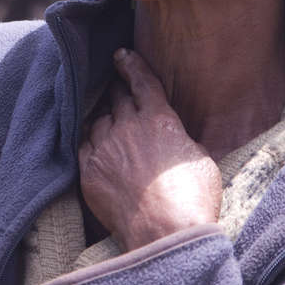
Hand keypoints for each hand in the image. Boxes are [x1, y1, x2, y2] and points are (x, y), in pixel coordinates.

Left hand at [78, 48, 221, 251]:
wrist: (164, 230)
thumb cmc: (192, 197)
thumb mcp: (200, 159)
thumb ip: (181, 140)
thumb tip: (174, 139)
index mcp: (159, 119)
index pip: (142, 81)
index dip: (131, 65)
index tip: (121, 55)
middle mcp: (127, 126)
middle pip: (116, 98)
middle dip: (116, 90)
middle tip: (115, 88)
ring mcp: (105, 147)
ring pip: (97, 121)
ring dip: (103, 118)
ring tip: (106, 121)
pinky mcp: (89, 170)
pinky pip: (83, 145)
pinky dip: (89, 141)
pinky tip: (93, 143)